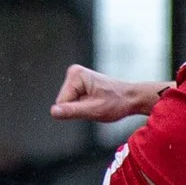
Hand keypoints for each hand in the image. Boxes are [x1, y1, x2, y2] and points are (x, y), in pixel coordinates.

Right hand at [50, 64, 165, 121]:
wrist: (132, 98)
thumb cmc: (117, 103)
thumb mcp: (94, 110)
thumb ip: (72, 111)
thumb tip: (53, 112)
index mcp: (75, 75)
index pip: (61, 103)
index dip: (77, 110)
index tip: (94, 106)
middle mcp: (74, 73)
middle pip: (63, 102)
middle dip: (78, 108)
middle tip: (96, 106)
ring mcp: (76, 78)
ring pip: (68, 103)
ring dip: (81, 107)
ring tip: (97, 103)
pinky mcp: (78, 84)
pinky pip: (73, 101)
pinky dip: (84, 105)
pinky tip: (96, 101)